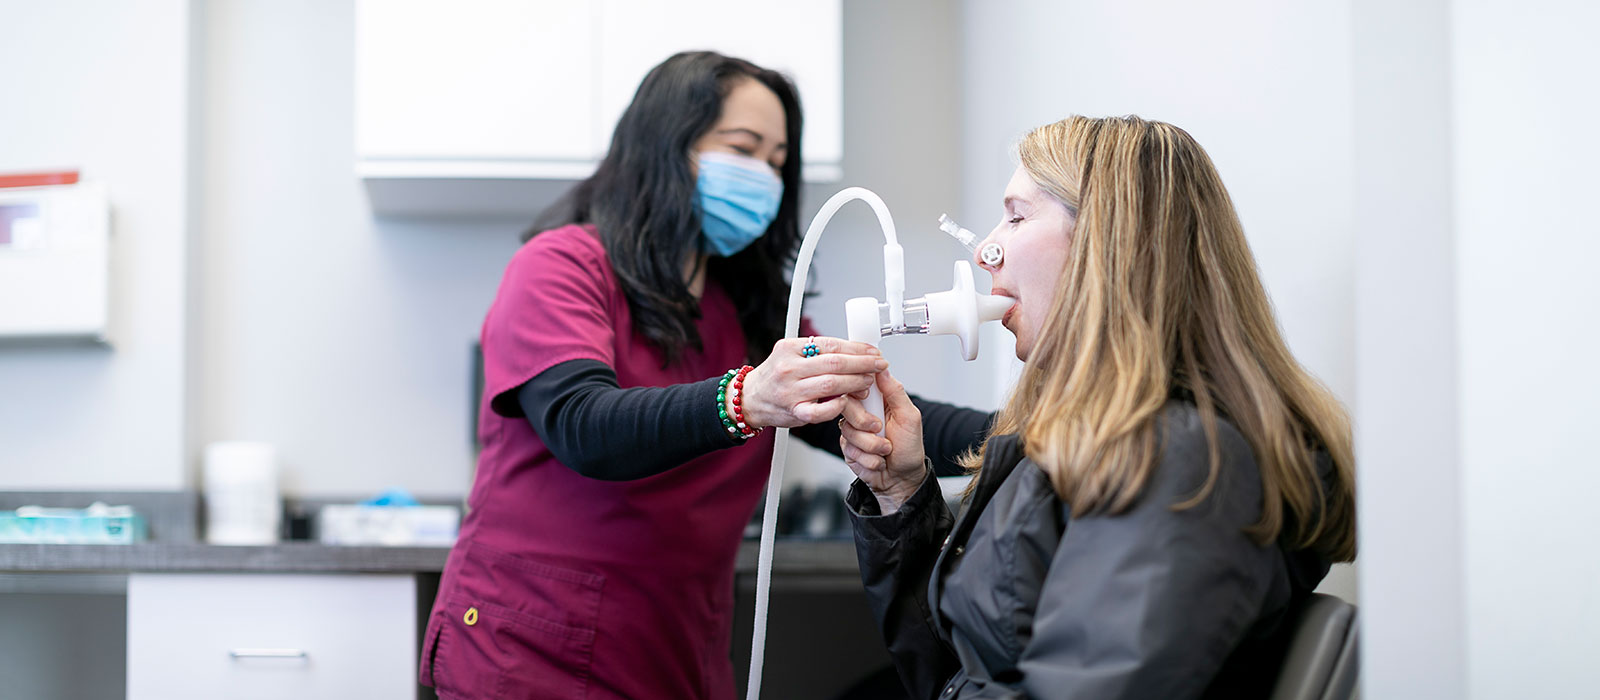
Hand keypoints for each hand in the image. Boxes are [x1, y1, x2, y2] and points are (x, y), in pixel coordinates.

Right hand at [739, 337, 886, 428]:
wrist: (749, 399)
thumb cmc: (775, 376)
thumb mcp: (790, 354)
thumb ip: (817, 352)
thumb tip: (854, 351)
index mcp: (789, 348)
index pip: (830, 344)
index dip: (856, 348)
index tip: (872, 351)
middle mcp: (789, 368)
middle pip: (835, 363)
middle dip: (863, 364)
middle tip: (878, 365)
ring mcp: (791, 391)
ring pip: (832, 384)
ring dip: (855, 383)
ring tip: (868, 382)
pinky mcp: (794, 412)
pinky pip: (820, 411)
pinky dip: (837, 406)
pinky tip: (847, 402)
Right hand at [839, 369, 925, 512]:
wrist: (901, 479)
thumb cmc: (909, 448)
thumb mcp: (909, 417)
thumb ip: (895, 392)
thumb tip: (882, 369)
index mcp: (879, 399)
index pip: (859, 382)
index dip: (858, 387)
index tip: (867, 398)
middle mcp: (863, 411)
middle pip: (846, 405)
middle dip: (865, 424)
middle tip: (880, 430)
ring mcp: (853, 429)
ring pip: (848, 430)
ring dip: (871, 446)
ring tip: (886, 450)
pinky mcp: (847, 447)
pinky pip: (848, 449)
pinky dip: (867, 458)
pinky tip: (877, 460)